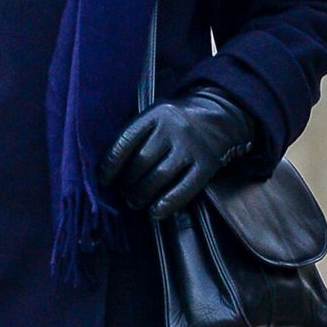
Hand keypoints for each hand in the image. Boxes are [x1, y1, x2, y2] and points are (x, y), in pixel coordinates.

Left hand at [97, 85, 256, 219]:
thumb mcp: (158, 116)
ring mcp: (192, 146)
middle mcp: (174, 128)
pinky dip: (167, 203)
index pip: (125, 141)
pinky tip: (156, 212)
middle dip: (128, 183)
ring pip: (160, 177)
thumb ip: (138, 135)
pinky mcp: (207, 163)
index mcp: (156, 114)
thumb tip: (112, 170)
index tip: (104, 180)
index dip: (110, 164)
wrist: (222, 115)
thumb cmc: (178, 121)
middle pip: (142, 162)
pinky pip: (184, 188)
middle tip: (124, 194)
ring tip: (135, 201)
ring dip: (143, 194)